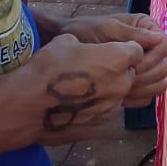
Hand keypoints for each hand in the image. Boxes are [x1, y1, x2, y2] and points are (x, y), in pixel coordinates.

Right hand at [12, 33, 143, 144]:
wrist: (29, 104)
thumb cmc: (48, 68)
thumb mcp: (66, 42)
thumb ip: (87, 45)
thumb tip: (85, 49)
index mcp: (118, 59)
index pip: (137, 50)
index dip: (124, 49)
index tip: (110, 49)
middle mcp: (121, 83)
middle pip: (130, 74)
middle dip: (118, 70)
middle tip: (94, 69)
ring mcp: (112, 106)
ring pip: (118, 94)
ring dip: (107, 89)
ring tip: (82, 88)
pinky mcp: (101, 123)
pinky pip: (105, 110)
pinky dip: (96, 105)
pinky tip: (77, 103)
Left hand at [60, 13, 166, 106]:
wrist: (65, 47)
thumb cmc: (85, 31)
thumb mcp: (107, 29)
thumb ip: (132, 35)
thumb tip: (159, 38)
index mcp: (146, 29)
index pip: (164, 46)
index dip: (152, 58)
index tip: (133, 67)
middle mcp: (148, 47)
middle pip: (164, 66)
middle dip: (147, 75)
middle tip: (127, 81)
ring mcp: (143, 66)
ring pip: (159, 82)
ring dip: (144, 88)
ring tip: (123, 91)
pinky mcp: (135, 82)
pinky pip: (147, 94)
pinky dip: (138, 97)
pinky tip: (122, 98)